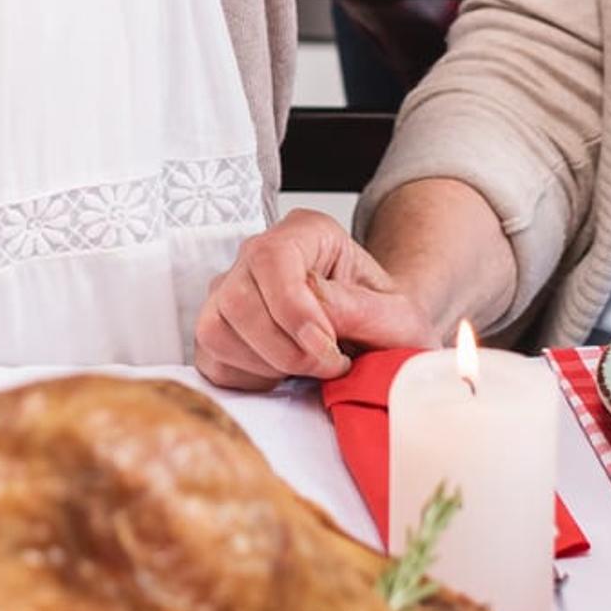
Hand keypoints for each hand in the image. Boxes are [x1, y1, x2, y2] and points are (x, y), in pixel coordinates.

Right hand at [195, 211, 446, 390]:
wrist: (377, 337)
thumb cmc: (384, 319)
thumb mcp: (398, 316)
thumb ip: (362, 309)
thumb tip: (318, 310)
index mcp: (307, 233)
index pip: (272, 257)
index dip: (292, 308)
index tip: (325, 344)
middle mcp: (259, 254)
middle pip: (237, 298)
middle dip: (283, 348)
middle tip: (328, 365)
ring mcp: (231, 290)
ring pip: (216, 329)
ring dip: (265, 363)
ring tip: (308, 368)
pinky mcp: (219, 329)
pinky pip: (212, 358)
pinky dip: (249, 377)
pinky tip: (284, 374)